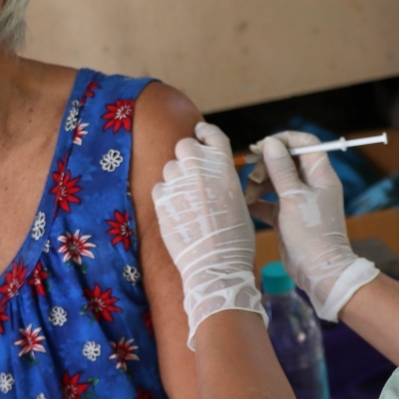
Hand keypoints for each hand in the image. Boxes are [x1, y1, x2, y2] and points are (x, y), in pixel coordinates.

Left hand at [152, 122, 265, 347]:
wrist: (216, 266)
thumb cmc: (235, 240)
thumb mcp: (239, 202)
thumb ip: (223, 180)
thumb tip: (212, 174)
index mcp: (225, 168)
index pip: (212, 135)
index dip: (204, 131)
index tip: (199, 132)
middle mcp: (201, 169)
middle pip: (185, 145)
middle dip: (187, 155)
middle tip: (192, 172)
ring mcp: (179, 183)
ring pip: (170, 167)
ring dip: (176, 178)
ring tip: (187, 200)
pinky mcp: (162, 200)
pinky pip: (159, 188)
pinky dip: (166, 196)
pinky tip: (177, 212)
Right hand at [256, 132, 377, 321]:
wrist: (319, 271)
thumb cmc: (312, 233)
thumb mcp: (293, 198)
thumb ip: (281, 170)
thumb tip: (271, 143)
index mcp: (320, 175)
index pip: (306, 144)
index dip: (285, 140)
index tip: (263, 146)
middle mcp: (311, 185)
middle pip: (287, 161)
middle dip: (266, 164)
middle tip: (251, 172)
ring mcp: (300, 202)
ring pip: (276, 181)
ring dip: (259, 184)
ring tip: (247, 195)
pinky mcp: (289, 217)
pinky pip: (271, 202)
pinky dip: (259, 202)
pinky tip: (247, 205)